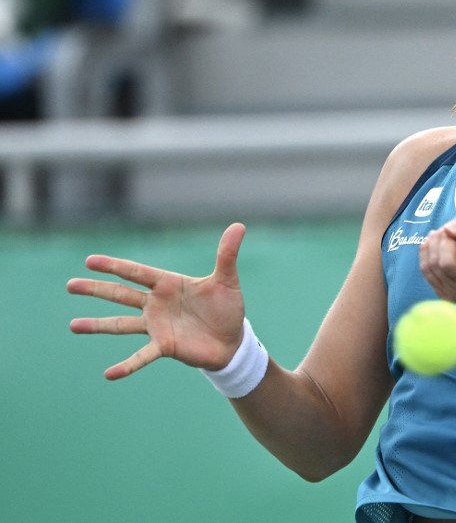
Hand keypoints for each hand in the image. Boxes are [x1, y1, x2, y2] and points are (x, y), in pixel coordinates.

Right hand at [67, 223, 247, 379]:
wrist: (233, 340)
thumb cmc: (227, 308)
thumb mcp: (227, 280)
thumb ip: (227, 255)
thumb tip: (238, 226)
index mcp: (168, 284)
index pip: (137, 272)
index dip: (114, 266)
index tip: (90, 260)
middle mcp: (157, 304)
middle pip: (121, 294)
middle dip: (96, 289)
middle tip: (70, 284)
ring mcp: (157, 326)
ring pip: (122, 324)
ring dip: (98, 325)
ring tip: (73, 325)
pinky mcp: (164, 346)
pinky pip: (141, 356)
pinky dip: (127, 365)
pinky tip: (109, 374)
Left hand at [419, 212, 455, 302]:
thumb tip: (449, 230)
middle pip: (449, 266)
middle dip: (444, 242)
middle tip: (447, 231)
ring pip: (435, 267)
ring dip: (433, 244)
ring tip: (439, 234)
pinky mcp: (445, 295)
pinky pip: (426, 271)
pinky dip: (426, 252)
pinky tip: (432, 243)